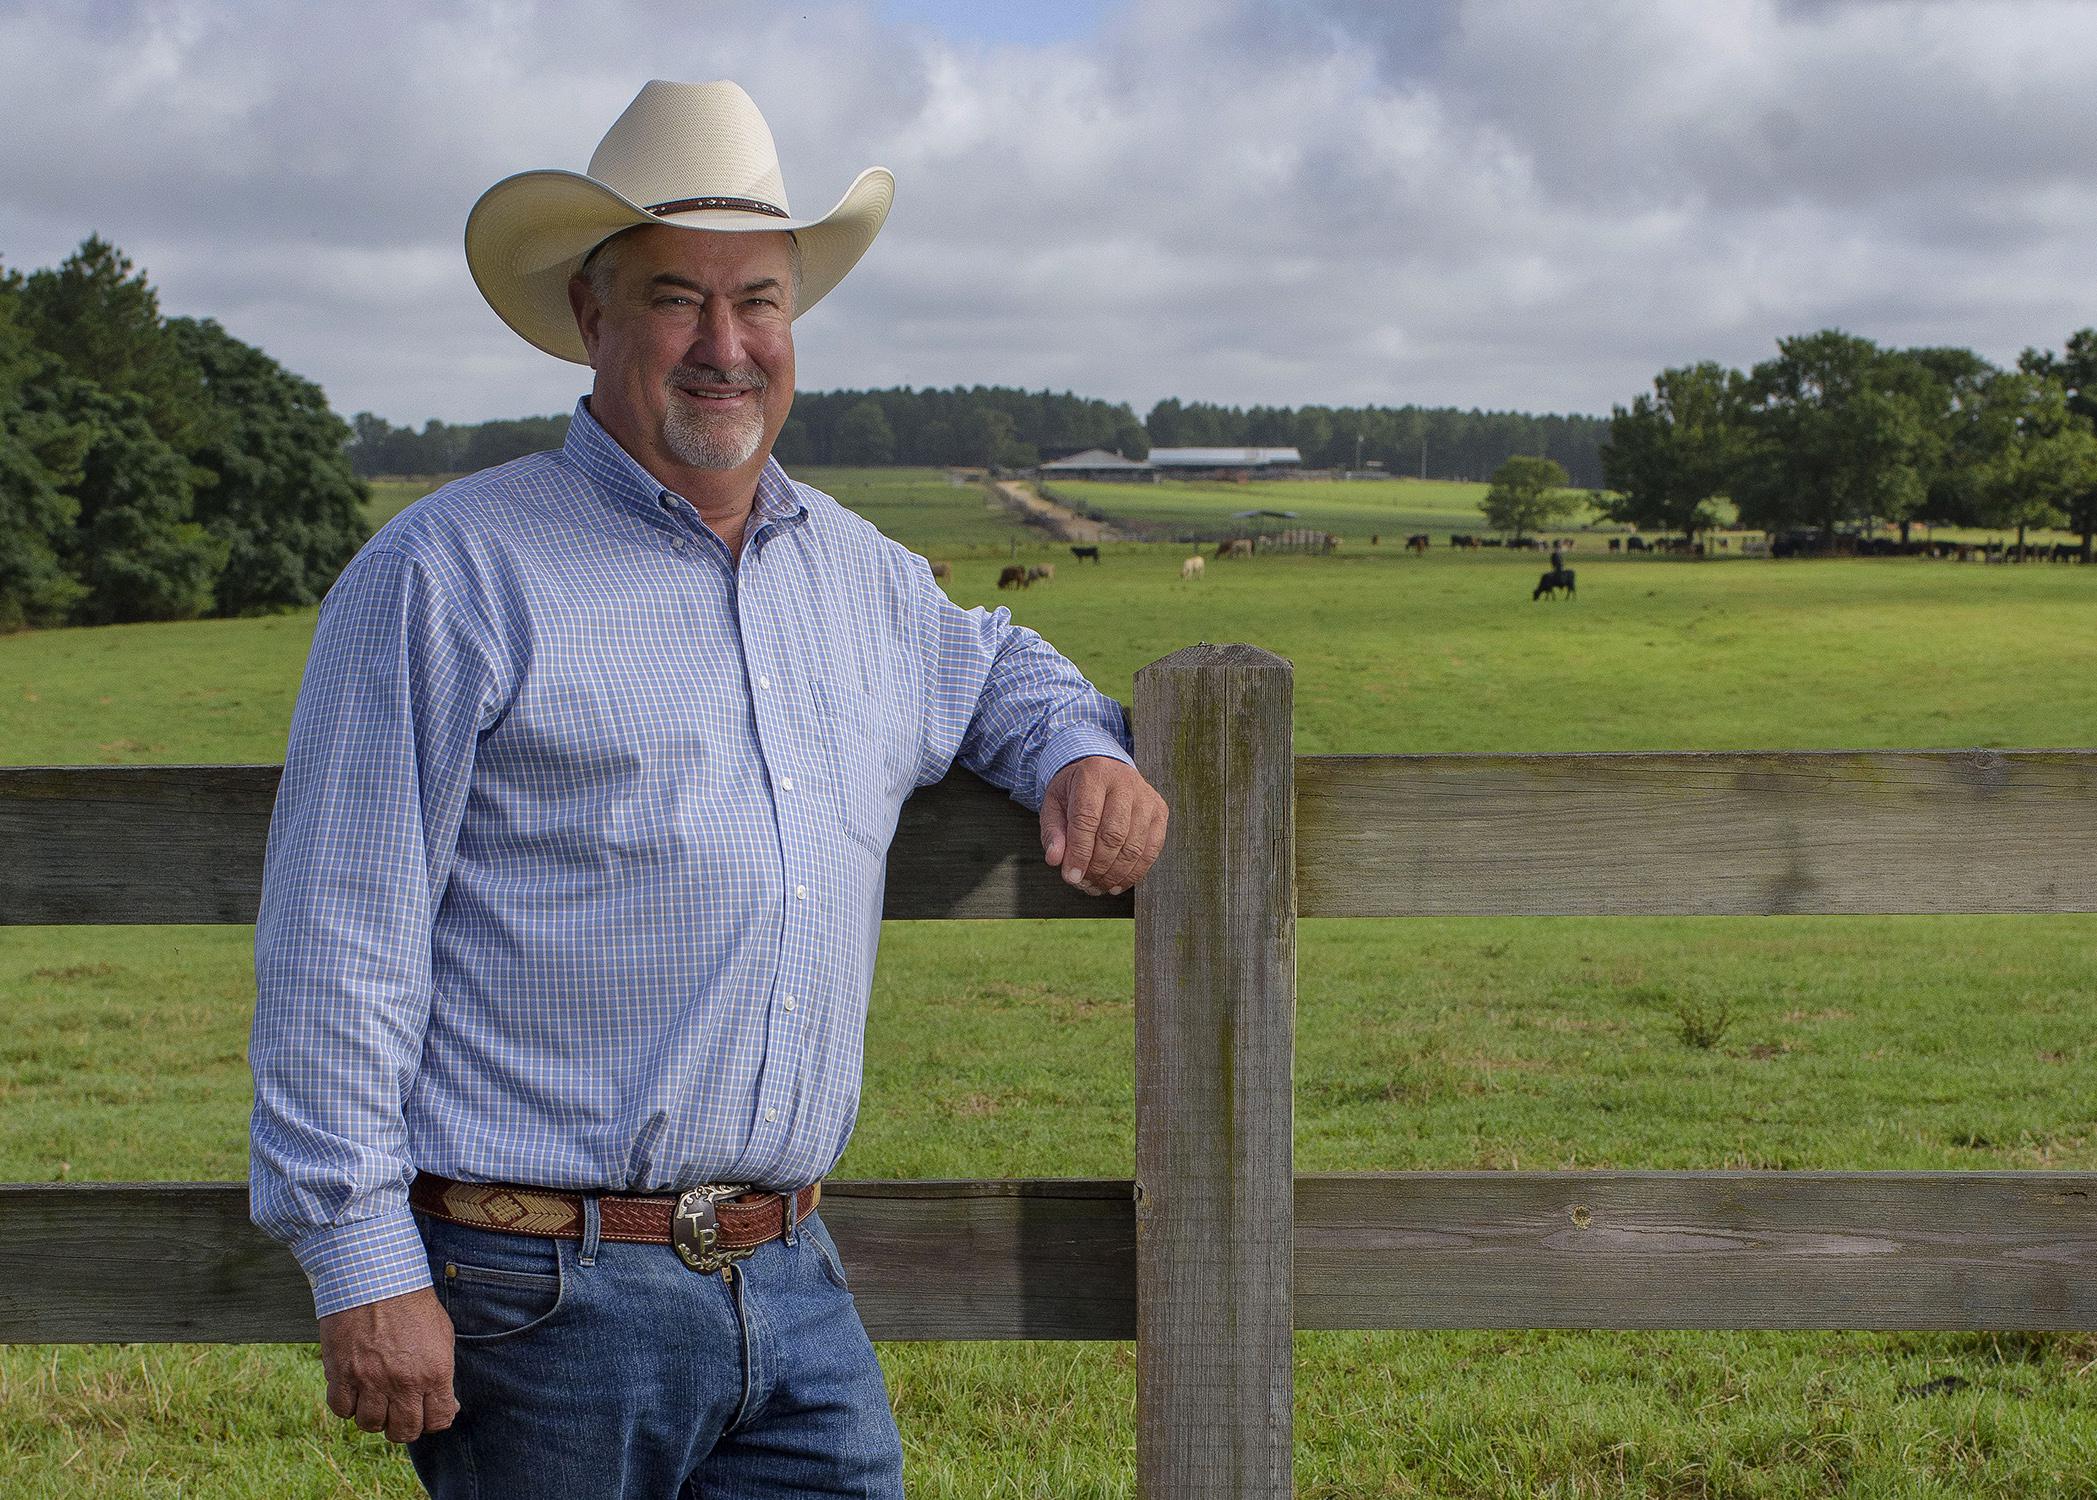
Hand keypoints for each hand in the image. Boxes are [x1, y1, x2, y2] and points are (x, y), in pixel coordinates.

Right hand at [318, 1286, 457, 1443]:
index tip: (428, 1413)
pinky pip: (341, 1410)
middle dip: (404, 1426)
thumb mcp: (442, 1334)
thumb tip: (448, 1405)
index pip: (437, 1421)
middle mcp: (403, 1382)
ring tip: (377, 1398)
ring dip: (375, 1416)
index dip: (434, 1420)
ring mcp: (370, 1381)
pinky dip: (348, 1406)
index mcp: (434, 1372)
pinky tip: (354, 1390)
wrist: (375, 1278)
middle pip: (404, 1431)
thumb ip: (443, 1372)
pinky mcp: (341, 1374)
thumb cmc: (412, 1303)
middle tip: (400, 1411)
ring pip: (371, 1425)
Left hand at [1040, 756, 1168, 895]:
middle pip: (1113, 835)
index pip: (1087, 819)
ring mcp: (1146, 797)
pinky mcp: (1160, 811)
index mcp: (1093, 775)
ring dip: (1115, 874)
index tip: (1071, 876)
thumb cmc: (1076, 791)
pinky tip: (1117, 883)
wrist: (1104, 770)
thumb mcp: (1054, 804)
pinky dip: (1135, 872)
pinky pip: (1152, 849)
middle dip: (1097, 866)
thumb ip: (1053, 832)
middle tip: (1083, 884)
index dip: (1079, 853)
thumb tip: (1055, 860)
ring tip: (1097, 886)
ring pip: (1134, 846)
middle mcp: (1124, 783)